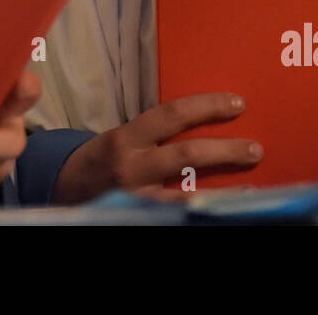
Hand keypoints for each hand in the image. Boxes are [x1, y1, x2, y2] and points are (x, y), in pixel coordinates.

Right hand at [51, 93, 261, 203]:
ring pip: (186, 194)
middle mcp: (132, 166)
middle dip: (226, 150)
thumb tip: (201, 122)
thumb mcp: (121, 137)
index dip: (207, 106)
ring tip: (251, 190)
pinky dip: (199, 210)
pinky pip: (174, 214)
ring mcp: (137, 197)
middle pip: (187, 154)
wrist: (62, 191)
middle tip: (255, 149)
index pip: (173, 114)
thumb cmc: (100, 160)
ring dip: (223, 192)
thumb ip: (154, 133)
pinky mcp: (137, 214)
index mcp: (127, 137)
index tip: (238, 103)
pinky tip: (220, 211)